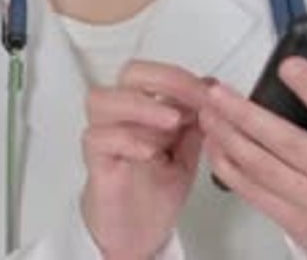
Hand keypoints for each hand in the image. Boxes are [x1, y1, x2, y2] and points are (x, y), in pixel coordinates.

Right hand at [81, 61, 208, 258]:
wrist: (138, 234)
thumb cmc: (157, 189)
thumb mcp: (188, 152)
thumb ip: (196, 122)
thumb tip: (211, 90)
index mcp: (143, 104)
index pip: (157, 72)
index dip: (183, 77)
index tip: (208, 92)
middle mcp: (120, 113)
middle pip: (129, 73)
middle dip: (166, 80)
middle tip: (193, 98)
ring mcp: (103, 134)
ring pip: (103, 100)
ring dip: (142, 105)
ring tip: (172, 121)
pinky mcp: (95, 161)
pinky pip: (97, 138)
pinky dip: (126, 139)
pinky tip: (150, 150)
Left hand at [199, 56, 306, 259]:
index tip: (288, 65)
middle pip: (283, 141)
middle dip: (244, 114)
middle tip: (218, 92)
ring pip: (261, 166)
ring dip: (227, 136)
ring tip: (209, 112)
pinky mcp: (292, 220)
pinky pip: (251, 191)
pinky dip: (227, 165)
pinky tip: (214, 144)